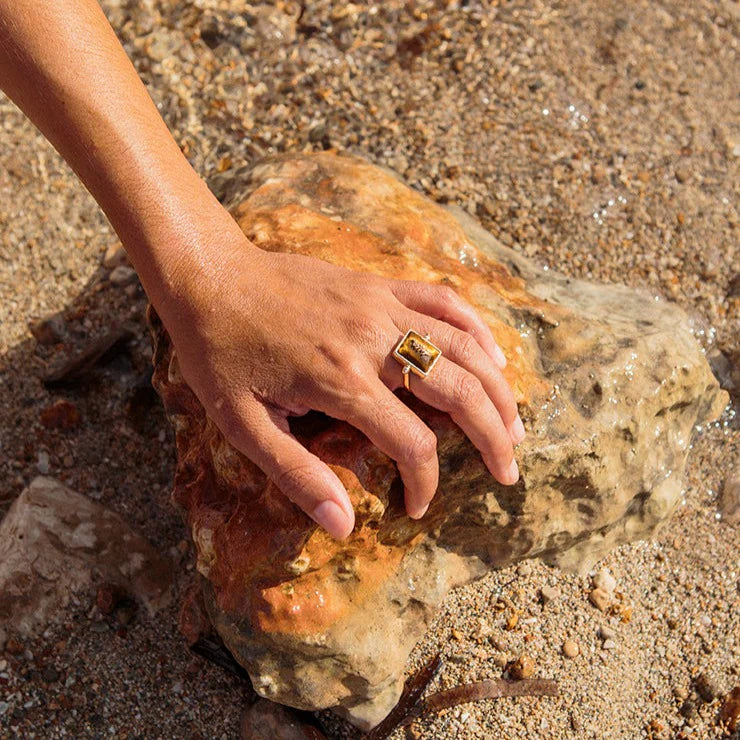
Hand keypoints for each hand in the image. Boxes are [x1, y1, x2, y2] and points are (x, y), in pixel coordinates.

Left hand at [160, 236, 524, 538]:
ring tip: (516, 425)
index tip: (417, 507)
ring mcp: (381, 306)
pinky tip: (493, 355)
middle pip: (459, 390)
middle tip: (510, 472)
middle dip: (493, 437)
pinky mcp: (379, 285)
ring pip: (463, 345)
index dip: (425, 483)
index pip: (412, 443)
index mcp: (340, 383)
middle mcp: (373, 341)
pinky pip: (443, 300)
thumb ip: (296, 475)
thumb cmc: (220, 355)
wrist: (210, 278)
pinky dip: (477, 328)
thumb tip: (344, 526)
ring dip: (498, 388)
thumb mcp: (241, 425)